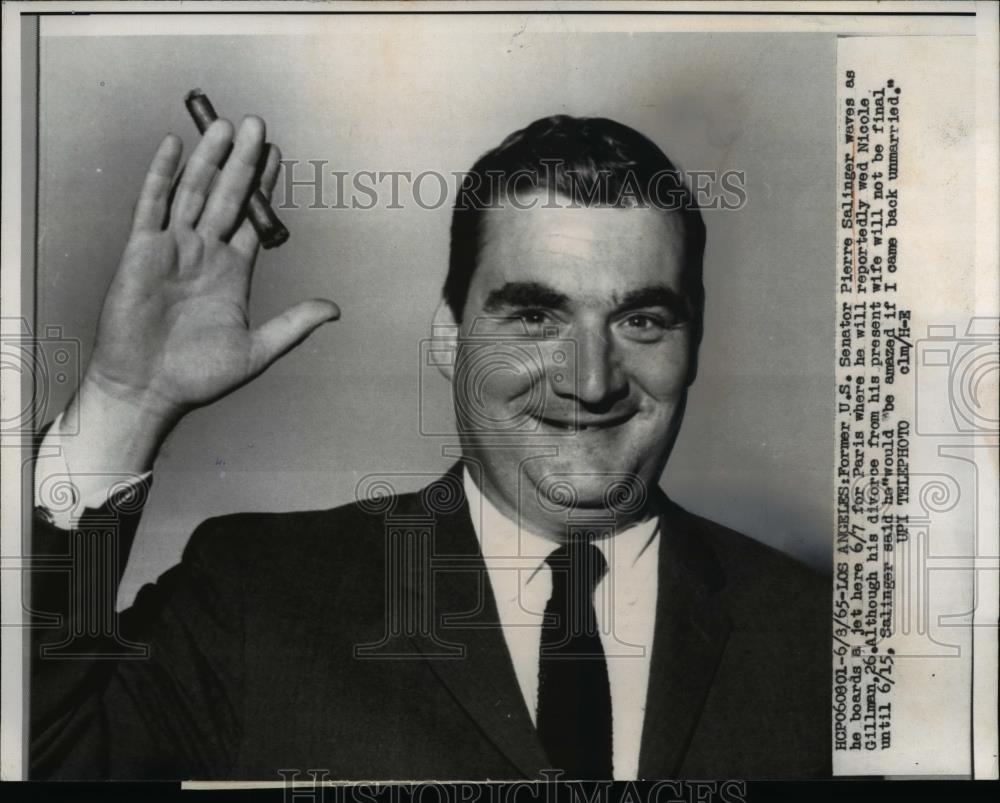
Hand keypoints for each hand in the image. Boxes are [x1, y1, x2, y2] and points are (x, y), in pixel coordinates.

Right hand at [62, 117, 338, 473]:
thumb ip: (296, 325)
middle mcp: (204, 253)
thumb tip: (335, 309)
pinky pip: (153, 205)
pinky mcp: (142, 252)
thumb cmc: (199, 376)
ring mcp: (173, 249)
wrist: (147, 390)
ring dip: (209, 158)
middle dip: (242, 161)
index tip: (276, 156)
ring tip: (225, 125)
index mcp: (233, 272)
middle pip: (227, 196)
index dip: (264, 188)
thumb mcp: (258, 350)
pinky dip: (162, 175)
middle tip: (256, 125)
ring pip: (194, 192)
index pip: (252, 219)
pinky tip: (174, 146)